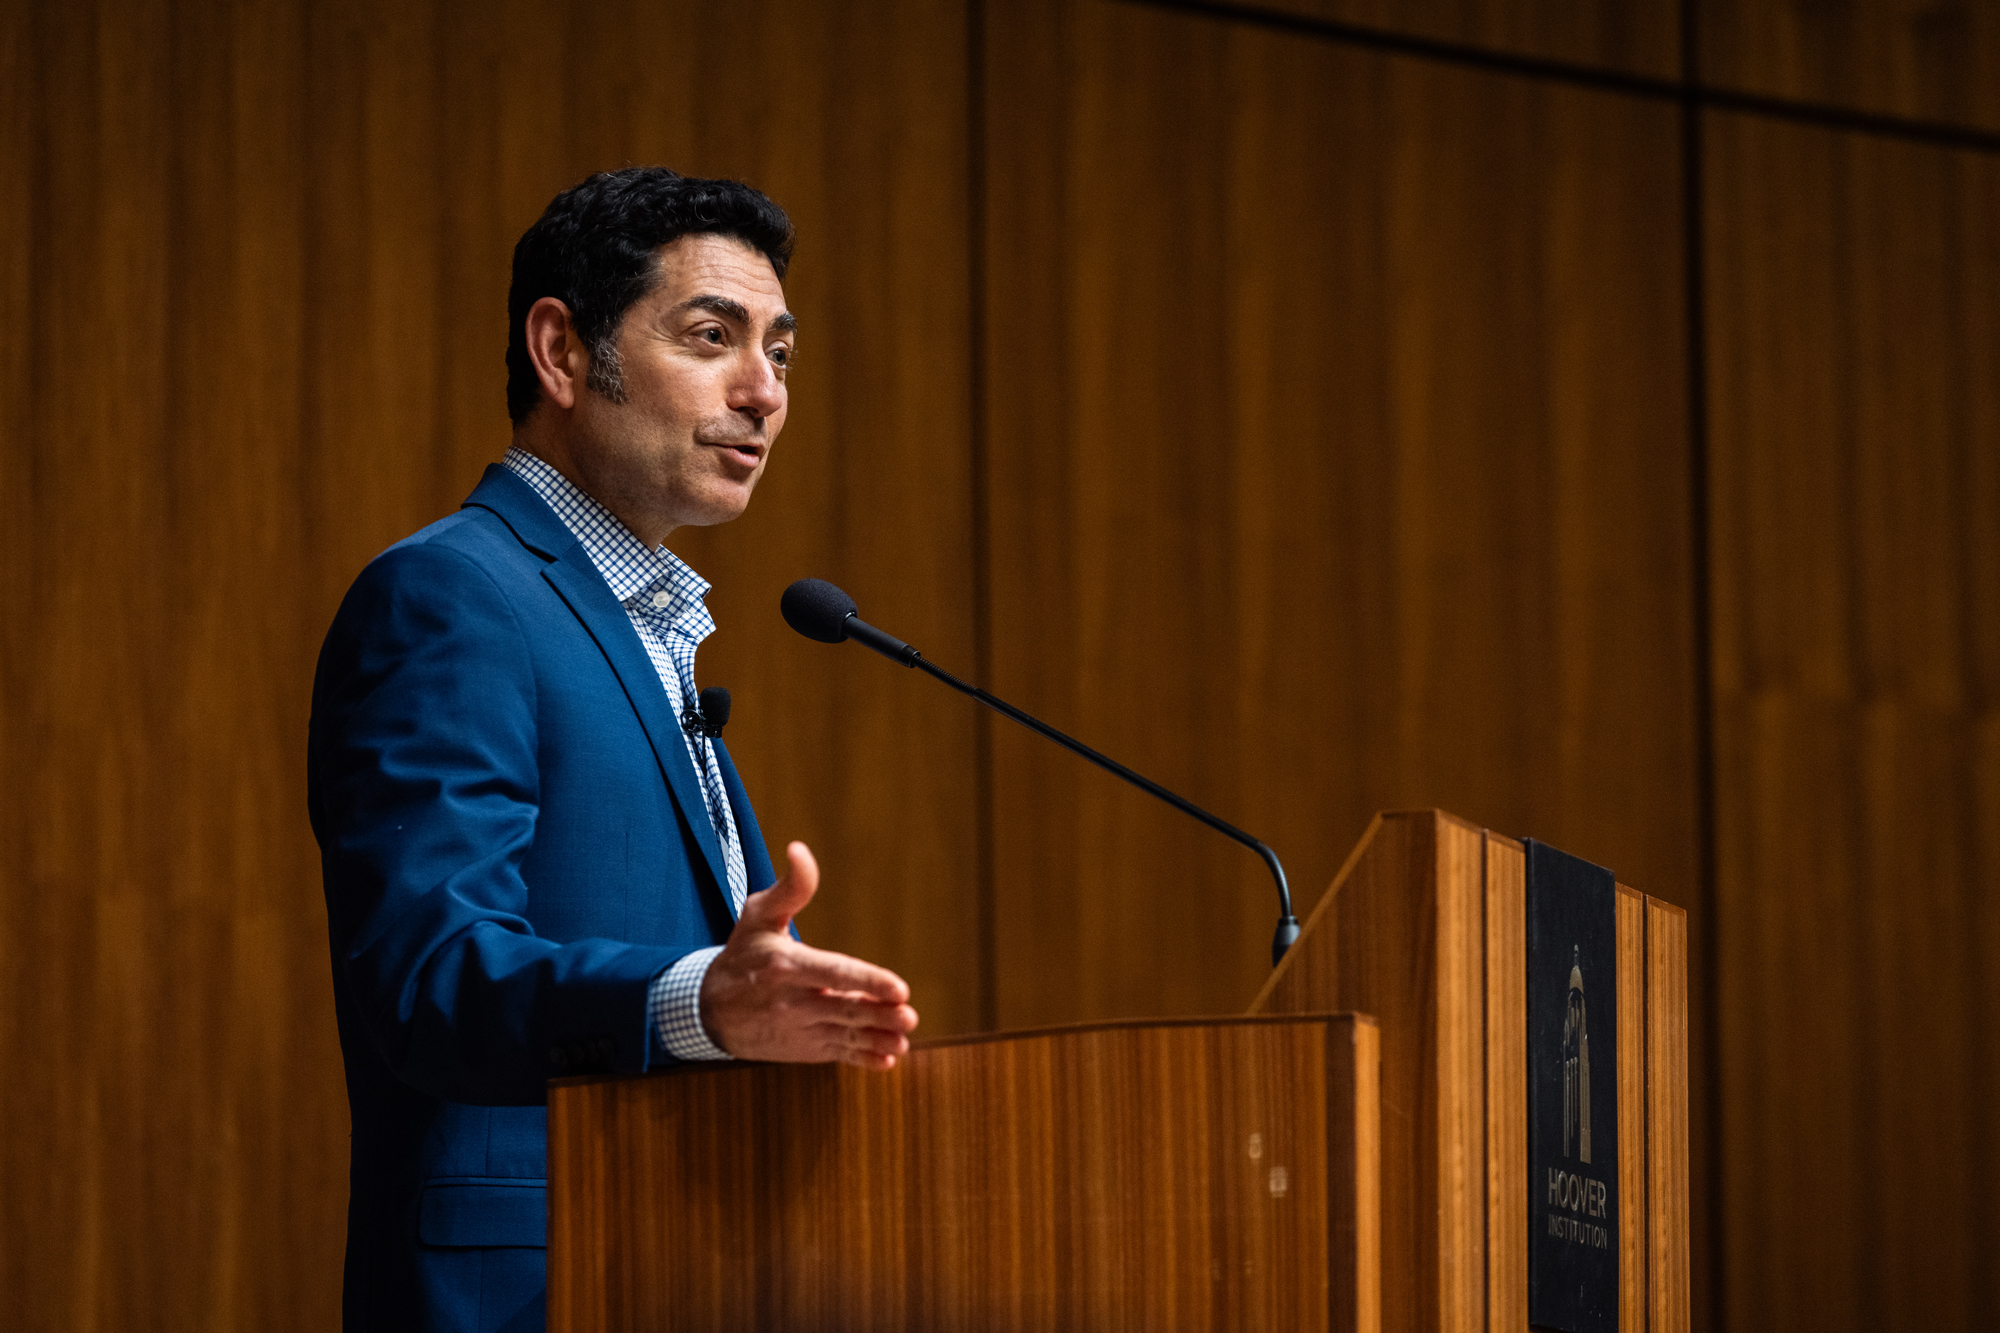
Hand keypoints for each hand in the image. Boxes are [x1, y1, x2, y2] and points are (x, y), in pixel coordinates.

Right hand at [698, 841, 919, 1069]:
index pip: (833, 972)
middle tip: (909, 1017)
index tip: (898, 988)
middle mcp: (791, 1001)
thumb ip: (790, 887)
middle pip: (843, 1009)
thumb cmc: (742, 954)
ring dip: (876, 1040)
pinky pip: (835, 1054)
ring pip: (843, 1035)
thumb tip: (799, 849)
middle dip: (878, 1015)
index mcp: (785, 966)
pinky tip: (885, 1060)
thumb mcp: (758, 915)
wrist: (709, 1010)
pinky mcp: (802, 1048)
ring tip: (903, 1041)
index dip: (867, 981)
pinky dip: (860, 1059)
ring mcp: (798, 1029)